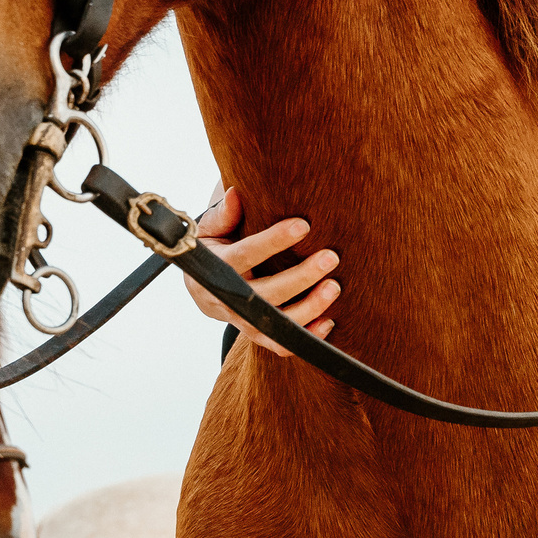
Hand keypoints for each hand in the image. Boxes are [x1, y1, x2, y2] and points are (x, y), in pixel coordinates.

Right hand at [179, 186, 340, 358]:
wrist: (202, 287)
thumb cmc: (213, 248)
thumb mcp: (210, 228)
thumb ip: (224, 214)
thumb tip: (235, 192)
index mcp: (217, 267)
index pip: (247, 254)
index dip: (274, 241)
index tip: (304, 225)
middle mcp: (228, 298)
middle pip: (267, 294)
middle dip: (301, 277)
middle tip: (331, 257)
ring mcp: (242, 321)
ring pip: (277, 324)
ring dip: (309, 308)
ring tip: (335, 287)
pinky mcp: (256, 334)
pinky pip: (280, 345)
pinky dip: (306, 338)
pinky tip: (329, 322)